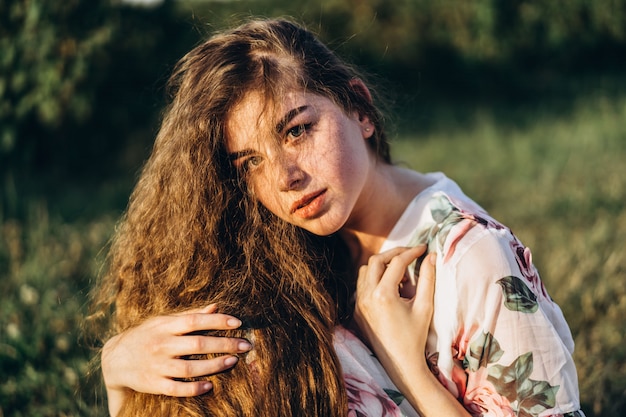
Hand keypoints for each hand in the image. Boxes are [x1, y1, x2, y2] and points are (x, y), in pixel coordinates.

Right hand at [102, 304, 251, 414]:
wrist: (114, 360)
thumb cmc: (146, 336)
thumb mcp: (163, 321)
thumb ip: (190, 315)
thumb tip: (216, 306)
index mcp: (165, 326)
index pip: (195, 320)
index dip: (217, 321)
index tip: (238, 323)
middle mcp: (162, 344)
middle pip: (198, 344)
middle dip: (225, 344)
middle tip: (245, 345)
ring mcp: (158, 365)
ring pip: (190, 367)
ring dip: (214, 365)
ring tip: (233, 361)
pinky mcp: (154, 384)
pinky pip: (176, 388)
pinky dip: (194, 388)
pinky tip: (209, 385)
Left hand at [353, 246, 435, 384]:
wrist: (401, 363)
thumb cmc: (416, 336)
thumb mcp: (425, 306)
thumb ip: (428, 278)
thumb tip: (432, 256)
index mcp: (383, 294)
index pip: (396, 262)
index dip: (411, 252)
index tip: (423, 248)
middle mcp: (366, 296)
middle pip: (376, 261)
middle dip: (394, 254)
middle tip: (411, 255)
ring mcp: (359, 303)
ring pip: (365, 271)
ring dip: (382, 266)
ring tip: (401, 275)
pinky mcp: (357, 310)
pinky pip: (362, 285)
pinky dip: (374, 279)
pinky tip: (391, 287)